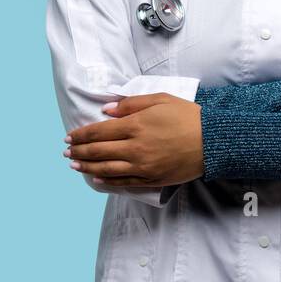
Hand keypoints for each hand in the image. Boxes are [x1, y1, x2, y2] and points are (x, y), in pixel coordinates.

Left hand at [63, 92, 202, 187]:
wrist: (213, 141)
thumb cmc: (188, 116)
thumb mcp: (160, 99)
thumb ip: (131, 104)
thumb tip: (106, 109)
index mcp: (135, 125)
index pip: (98, 131)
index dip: (81, 135)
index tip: (69, 136)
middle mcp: (135, 147)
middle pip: (98, 151)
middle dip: (79, 151)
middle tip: (66, 151)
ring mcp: (142, 166)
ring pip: (106, 169)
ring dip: (87, 167)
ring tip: (74, 165)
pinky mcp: (151, 179)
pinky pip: (124, 182)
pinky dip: (107, 181)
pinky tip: (96, 178)